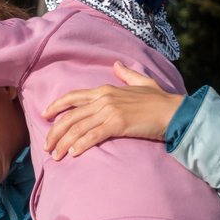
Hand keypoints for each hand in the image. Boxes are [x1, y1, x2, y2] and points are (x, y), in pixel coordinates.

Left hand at [42, 61, 183, 159]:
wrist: (174, 111)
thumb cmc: (160, 100)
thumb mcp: (142, 82)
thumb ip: (126, 74)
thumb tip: (117, 64)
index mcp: (105, 90)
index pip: (73, 97)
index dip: (57, 106)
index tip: (45, 115)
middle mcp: (103, 99)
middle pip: (71, 116)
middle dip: (55, 132)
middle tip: (46, 146)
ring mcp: (109, 111)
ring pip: (78, 128)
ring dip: (64, 143)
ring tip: (56, 155)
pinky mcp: (117, 124)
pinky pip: (92, 136)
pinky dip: (80, 145)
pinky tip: (73, 153)